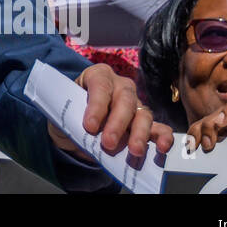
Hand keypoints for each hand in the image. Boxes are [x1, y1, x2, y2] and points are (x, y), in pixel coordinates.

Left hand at [48, 63, 173, 159]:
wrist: (76, 128)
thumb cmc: (69, 114)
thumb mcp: (64, 113)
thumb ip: (73, 120)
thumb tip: (87, 136)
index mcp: (97, 76)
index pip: (100, 86)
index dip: (96, 106)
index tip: (89, 127)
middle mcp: (120, 86)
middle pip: (125, 100)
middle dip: (117, 123)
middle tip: (108, 143)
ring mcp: (135, 104)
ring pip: (143, 114)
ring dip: (140, 133)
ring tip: (134, 151)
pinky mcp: (146, 123)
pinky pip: (159, 127)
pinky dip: (163, 137)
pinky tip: (161, 147)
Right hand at [186, 96, 226, 151]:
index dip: (225, 113)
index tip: (219, 124)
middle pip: (216, 115)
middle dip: (208, 126)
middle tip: (208, 143)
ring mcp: (225, 127)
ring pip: (206, 122)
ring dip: (198, 132)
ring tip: (195, 145)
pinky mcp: (218, 137)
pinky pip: (201, 132)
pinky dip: (194, 136)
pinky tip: (190, 144)